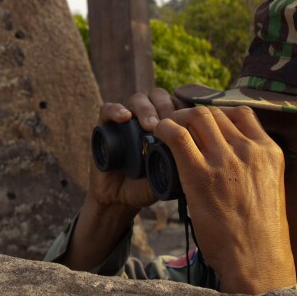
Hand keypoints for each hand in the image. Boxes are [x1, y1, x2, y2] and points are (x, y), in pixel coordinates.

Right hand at [87, 87, 184, 208]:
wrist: (119, 199)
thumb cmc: (146, 186)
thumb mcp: (167, 176)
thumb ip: (177, 163)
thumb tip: (192, 153)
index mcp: (166, 126)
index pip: (177, 102)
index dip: (183, 107)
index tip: (189, 122)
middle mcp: (146, 119)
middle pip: (159, 96)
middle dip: (166, 106)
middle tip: (170, 123)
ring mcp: (126, 121)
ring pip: (138, 99)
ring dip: (146, 109)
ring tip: (150, 126)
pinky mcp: (104, 127)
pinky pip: (107, 109)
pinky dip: (116, 110)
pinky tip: (124, 117)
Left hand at [154, 105, 296, 293]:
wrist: (257, 261)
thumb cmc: (261, 234)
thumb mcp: (270, 188)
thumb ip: (255, 167)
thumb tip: (234, 159)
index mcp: (269, 152)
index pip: (242, 113)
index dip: (219, 114)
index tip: (206, 124)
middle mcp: (249, 150)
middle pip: (215, 112)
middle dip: (194, 115)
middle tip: (180, 126)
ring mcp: (225, 160)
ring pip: (196, 116)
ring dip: (178, 118)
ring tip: (167, 130)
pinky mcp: (200, 174)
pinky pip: (176, 135)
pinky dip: (164, 128)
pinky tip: (157, 133)